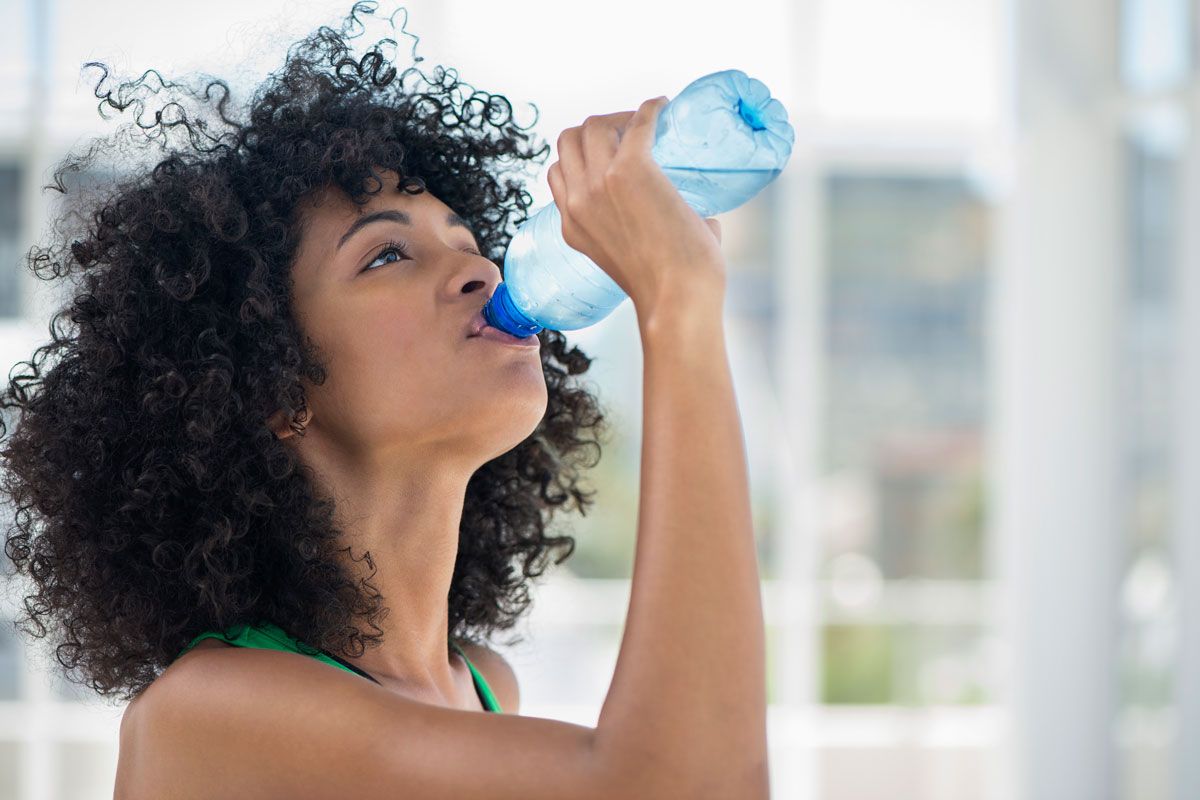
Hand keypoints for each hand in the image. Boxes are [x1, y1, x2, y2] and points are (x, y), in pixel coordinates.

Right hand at [545, 96, 725, 317]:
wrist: (677, 298)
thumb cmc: (670, 290)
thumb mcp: (632, 260)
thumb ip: (653, 237)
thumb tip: (705, 220)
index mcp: (572, 225)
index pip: (559, 171)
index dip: (582, 156)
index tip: (612, 152)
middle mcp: (577, 201)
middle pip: (570, 140)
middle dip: (596, 128)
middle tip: (630, 133)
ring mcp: (599, 184)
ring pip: (594, 125)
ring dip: (619, 116)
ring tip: (645, 121)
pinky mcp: (631, 170)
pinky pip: (636, 122)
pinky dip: (650, 110)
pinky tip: (663, 107)